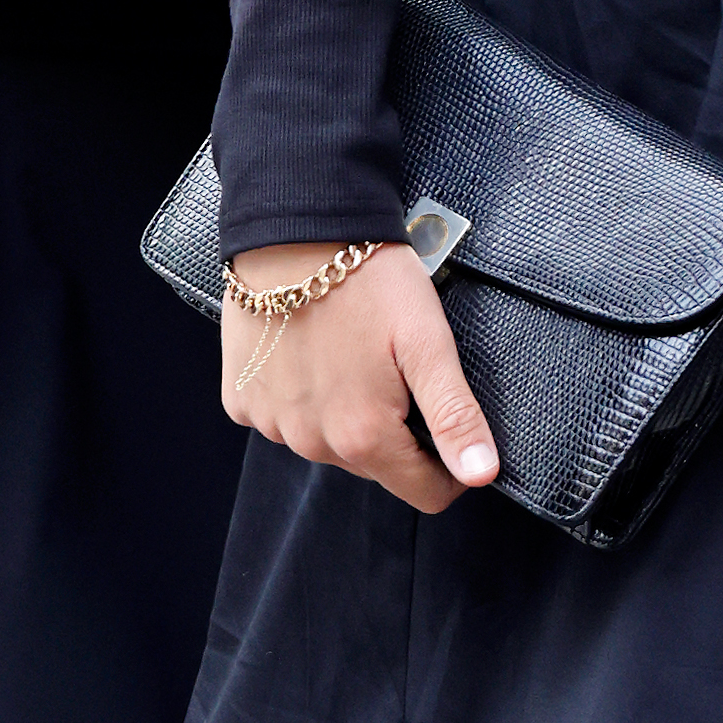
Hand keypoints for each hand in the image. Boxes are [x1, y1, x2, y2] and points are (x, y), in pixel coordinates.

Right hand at [224, 242, 500, 511]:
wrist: (292, 229)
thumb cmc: (368, 279)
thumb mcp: (427, 342)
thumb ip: (454, 414)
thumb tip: (481, 475)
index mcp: (363, 437)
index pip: (424, 493)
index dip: (448, 467)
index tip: (447, 422)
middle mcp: (311, 443)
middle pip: (374, 465)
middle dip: (394, 429)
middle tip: (394, 366)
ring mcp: (270, 424)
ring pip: (327, 443)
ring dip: (344, 411)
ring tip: (350, 352)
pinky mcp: (240, 400)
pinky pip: (282, 418)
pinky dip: (299, 395)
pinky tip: (308, 352)